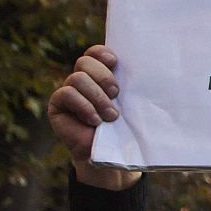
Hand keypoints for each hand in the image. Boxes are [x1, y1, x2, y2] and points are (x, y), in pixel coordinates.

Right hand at [47, 45, 140, 191]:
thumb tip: (153, 74)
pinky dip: (84, 106)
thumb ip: (133, 89)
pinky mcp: (57, 105)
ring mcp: (69, 91)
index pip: (95, 54)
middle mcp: (83, 80)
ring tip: (111, 116)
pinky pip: (67, 94)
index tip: (115, 62)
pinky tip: (95, 120)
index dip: (102, 53)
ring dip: (97, 97)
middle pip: (85, 62)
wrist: (110, 157)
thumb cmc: (125, 129)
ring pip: (78, 78)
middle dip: (103, 76)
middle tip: (116, 93)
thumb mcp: (132, 107)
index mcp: (100, 76)